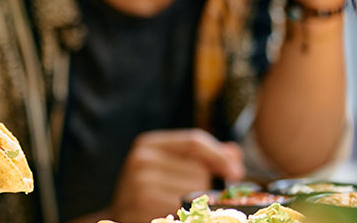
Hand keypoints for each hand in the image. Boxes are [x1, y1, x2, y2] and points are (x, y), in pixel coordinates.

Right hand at [109, 129, 243, 221]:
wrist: (119, 218)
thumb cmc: (150, 193)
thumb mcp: (172, 168)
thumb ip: (203, 158)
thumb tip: (234, 154)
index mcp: (148, 144)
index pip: (194, 141)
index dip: (220, 156)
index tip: (236, 173)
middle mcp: (141, 158)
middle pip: (198, 169)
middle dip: (206, 185)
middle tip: (198, 198)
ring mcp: (140, 181)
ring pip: (195, 189)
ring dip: (197, 202)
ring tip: (181, 207)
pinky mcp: (144, 203)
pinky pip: (185, 207)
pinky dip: (190, 213)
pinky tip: (176, 214)